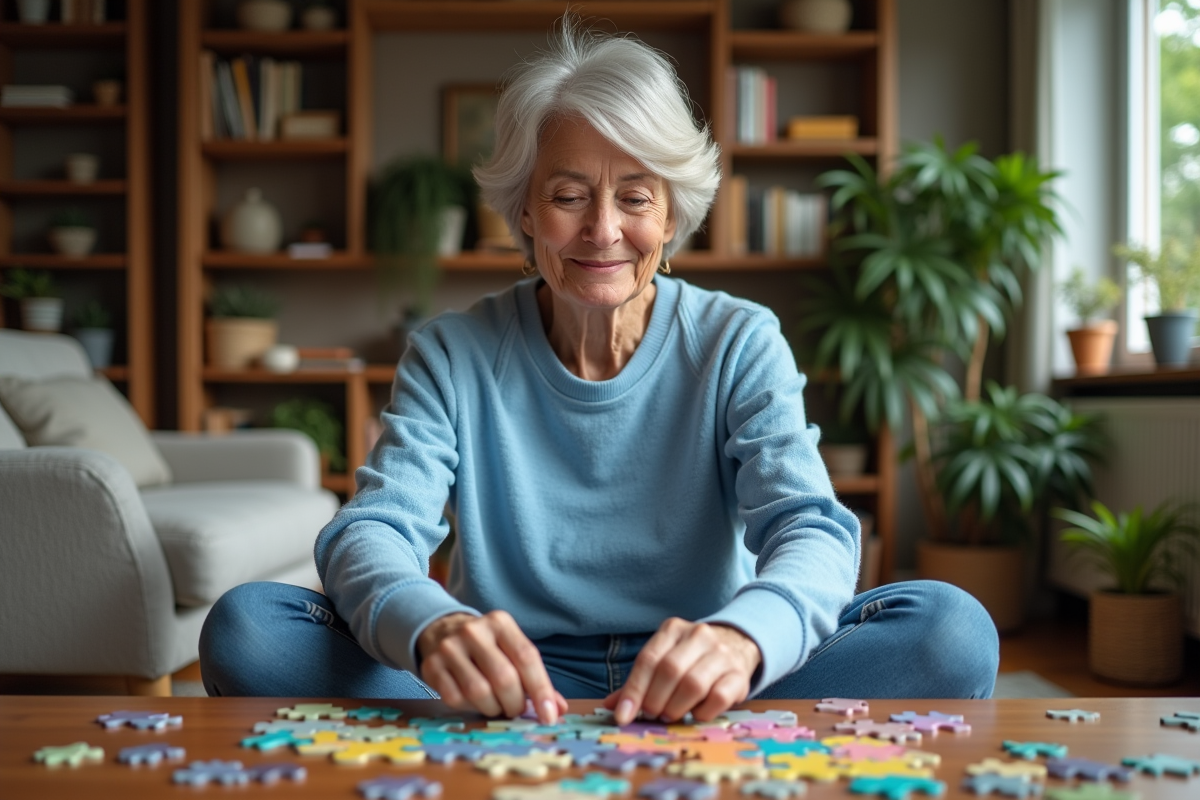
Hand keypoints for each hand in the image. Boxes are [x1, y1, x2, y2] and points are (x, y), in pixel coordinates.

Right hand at [416, 611, 567, 723]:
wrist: (441, 630)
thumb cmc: (487, 646)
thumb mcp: (511, 650)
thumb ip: (535, 677)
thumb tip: (558, 709)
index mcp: (500, 622)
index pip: (526, 657)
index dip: (541, 690)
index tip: (549, 716)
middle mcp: (474, 631)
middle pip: (504, 678)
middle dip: (515, 703)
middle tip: (515, 709)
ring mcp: (449, 647)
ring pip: (479, 692)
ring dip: (493, 708)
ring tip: (496, 705)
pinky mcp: (431, 665)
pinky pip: (455, 699)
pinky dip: (470, 707)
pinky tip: (473, 701)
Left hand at [602, 619, 760, 725]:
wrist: (737, 644)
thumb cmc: (691, 658)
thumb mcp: (664, 659)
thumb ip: (639, 681)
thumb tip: (613, 706)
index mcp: (672, 629)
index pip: (648, 660)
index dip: (633, 691)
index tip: (623, 716)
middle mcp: (698, 635)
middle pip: (670, 671)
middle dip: (655, 700)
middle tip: (652, 715)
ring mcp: (721, 653)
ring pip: (693, 684)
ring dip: (677, 708)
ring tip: (670, 715)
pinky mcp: (739, 674)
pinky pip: (718, 697)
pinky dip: (703, 712)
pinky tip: (696, 714)